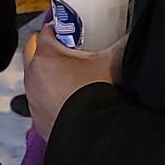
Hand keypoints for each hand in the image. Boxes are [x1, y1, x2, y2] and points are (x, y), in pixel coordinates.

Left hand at [23, 21, 116, 139]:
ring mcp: (33, 100)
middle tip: (71, 52)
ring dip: (49, 76)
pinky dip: (51, 100)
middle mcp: (33, 76)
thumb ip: (120, 43)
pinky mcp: (38, 120)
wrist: (94, 135)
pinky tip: (70, 102)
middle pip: (34, 52)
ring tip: (73, 79)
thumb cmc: (97, 95)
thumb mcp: (112, 62)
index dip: (61, 29)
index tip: (73, 31)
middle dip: (49, 49)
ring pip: (36, 79)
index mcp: (46, 56)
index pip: (46, 31)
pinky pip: (41, 103)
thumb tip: (130, 36)